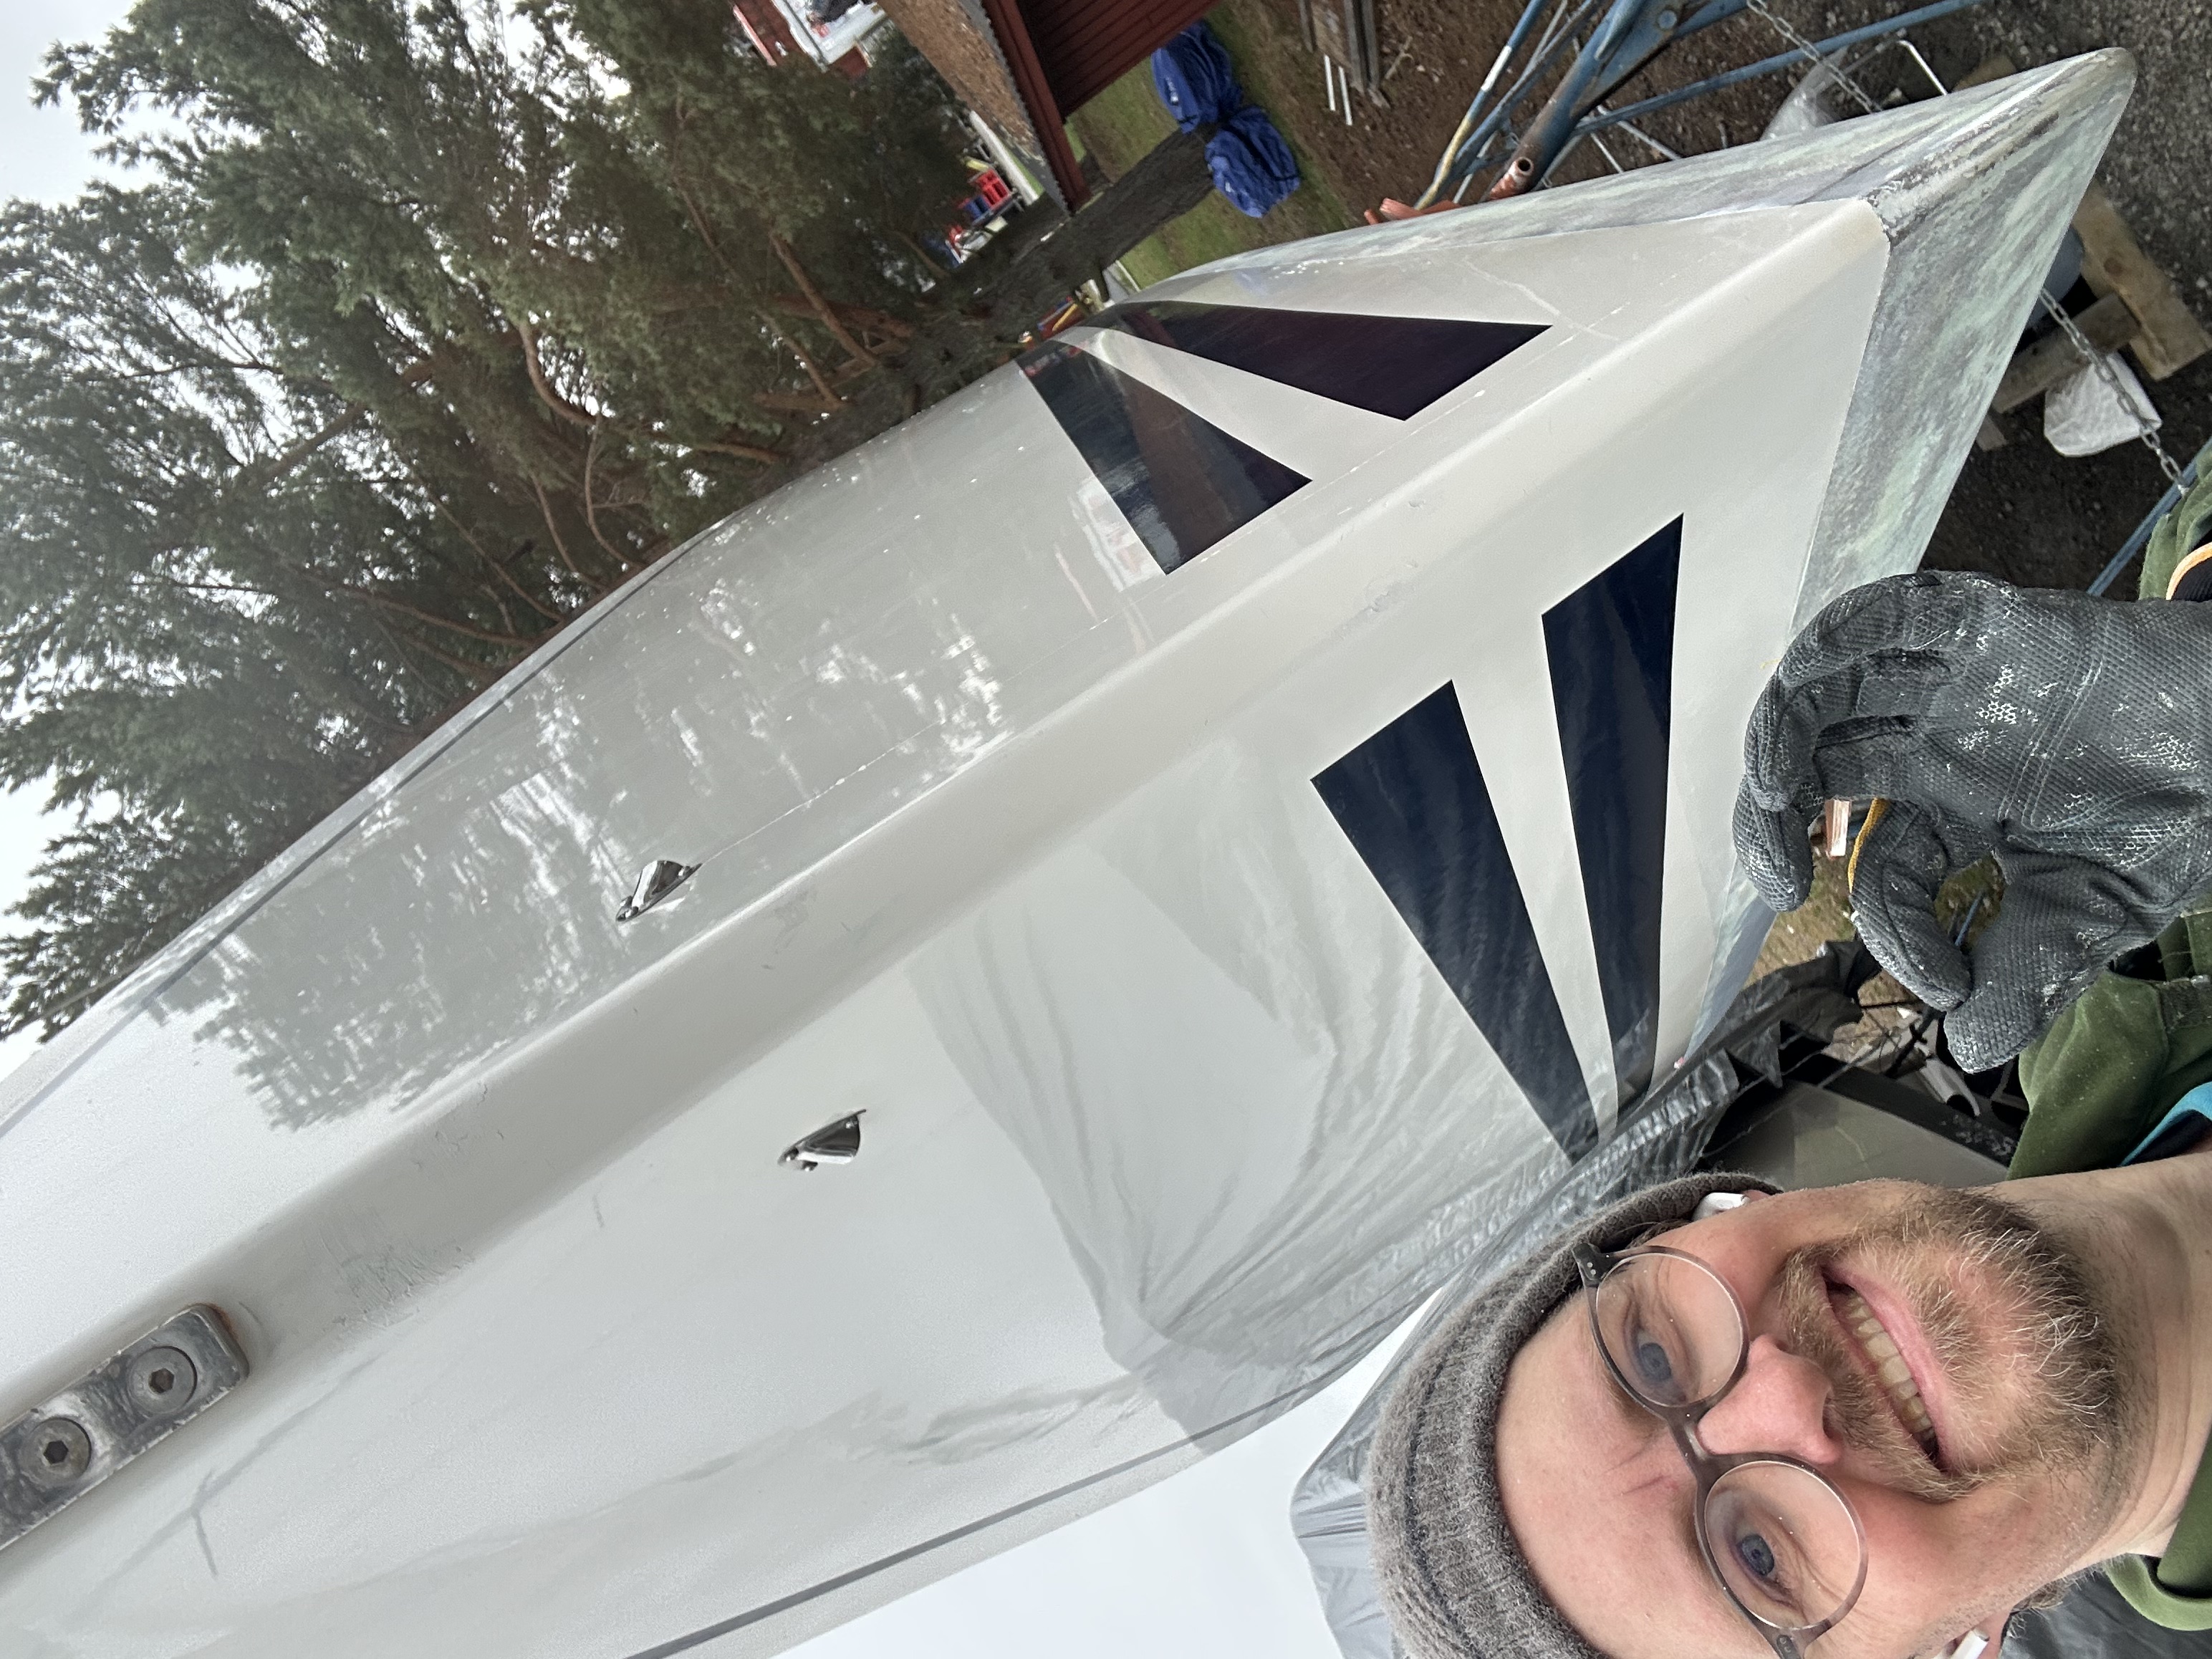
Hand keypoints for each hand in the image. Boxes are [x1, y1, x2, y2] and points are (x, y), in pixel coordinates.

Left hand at [1732, 571, 2211, 1069]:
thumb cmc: (2171, 811)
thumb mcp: (2091, 911)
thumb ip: (2029, 976)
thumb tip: (1972, 1050)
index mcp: (1948, 813)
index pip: (1881, 871)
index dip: (1894, 931)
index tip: (1947, 982)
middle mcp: (1929, 749)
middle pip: (1813, 772)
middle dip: (1770, 822)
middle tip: (1777, 880)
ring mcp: (1947, 689)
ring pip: (1826, 692)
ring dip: (1781, 733)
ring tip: (1769, 788)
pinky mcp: (1983, 629)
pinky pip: (1893, 615)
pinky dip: (1845, 633)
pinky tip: (1820, 666)